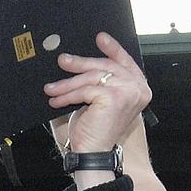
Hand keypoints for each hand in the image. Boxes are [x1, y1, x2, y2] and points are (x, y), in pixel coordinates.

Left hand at [44, 32, 151, 153]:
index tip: (100, 37)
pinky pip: (85, 90)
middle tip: (62, 61)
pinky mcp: (113, 98)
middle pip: (105, 67)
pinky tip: (56, 100)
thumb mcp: (99, 99)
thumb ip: (100, 81)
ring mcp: (128, 92)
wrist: (92, 152)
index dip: (112, 49)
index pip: (126, 62)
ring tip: (52, 88)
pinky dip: (67, 95)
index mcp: (139, 88)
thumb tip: (79, 60)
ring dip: (68, 83)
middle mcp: (138, 89)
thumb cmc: (95, 129)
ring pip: (92, 78)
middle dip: (80, 63)